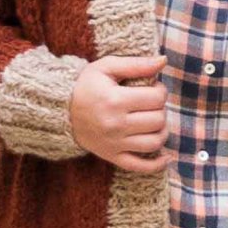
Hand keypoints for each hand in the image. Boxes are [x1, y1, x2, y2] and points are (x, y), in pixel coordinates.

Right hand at [69, 54, 169, 172]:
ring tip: (154, 121)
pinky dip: (157, 165)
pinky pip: (139, 166)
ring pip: (154, 142)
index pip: (156, 98)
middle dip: (160, 109)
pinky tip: (166, 157)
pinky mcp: (112, 156)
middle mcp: (116, 124)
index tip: (152, 87)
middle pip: (158, 120)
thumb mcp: (106, 67)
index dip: (160, 90)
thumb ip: (136, 64)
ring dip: (161, 131)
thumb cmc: (86, 85)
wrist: (60, 110)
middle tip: (151, 103)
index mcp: (115, 100)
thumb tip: (163, 61)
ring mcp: (114, 143)